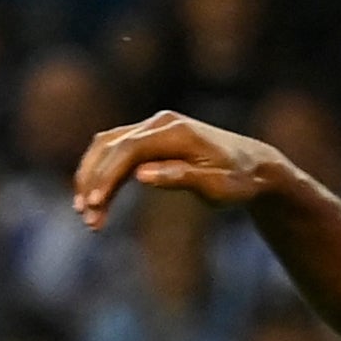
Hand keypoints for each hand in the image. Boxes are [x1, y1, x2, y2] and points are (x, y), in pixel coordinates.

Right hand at [72, 111, 284, 226]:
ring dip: (91, 177)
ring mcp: (152, 127)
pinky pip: (115, 152)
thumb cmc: (241, 179)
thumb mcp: (218, 185)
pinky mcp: (148, 138)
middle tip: (86, 217)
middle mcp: (160, 123)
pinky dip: (101, 172)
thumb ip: (182, 178)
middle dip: (93, 181)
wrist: (255, 165)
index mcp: (176, 132)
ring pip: (106, 147)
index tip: (95, 203)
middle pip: (110, 146)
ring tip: (85, 212)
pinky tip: (94, 198)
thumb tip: (141, 175)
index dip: (108, 176)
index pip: (129, 150)